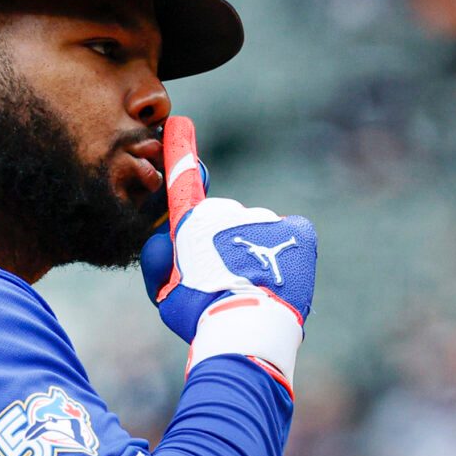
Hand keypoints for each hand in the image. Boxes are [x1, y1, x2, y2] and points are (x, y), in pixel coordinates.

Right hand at [138, 116, 317, 363]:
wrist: (246, 332)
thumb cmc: (199, 315)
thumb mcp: (164, 294)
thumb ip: (158, 262)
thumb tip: (164, 237)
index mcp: (195, 222)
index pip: (185, 183)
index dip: (179, 155)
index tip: (179, 124)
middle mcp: (231, 210)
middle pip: (225, 220)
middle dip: (223, 242)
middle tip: (224, 279)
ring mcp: (266, 220)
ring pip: (257, 230)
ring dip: (254, 250)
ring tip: (253, 286)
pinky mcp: (297, 232)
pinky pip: (291, 234)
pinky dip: (287, 250)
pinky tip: (278, 275)